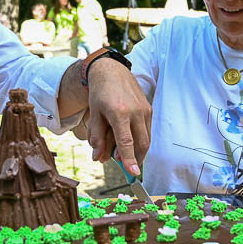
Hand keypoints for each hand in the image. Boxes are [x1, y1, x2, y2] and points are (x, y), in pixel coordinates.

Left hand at [83, 58, 150, 176]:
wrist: (112, 70)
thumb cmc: (100, 92)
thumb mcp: (94, 115)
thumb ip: (97, 138)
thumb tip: (98, 158)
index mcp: (119, 113)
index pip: (127, 142)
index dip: (129, 159)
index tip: (133, 173)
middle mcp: (135, 111)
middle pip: (141, 144)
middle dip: (136, 159)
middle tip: (127, 167)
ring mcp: (145, 109)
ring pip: (146, 139)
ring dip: (138, 151)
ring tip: (126, 154)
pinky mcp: (148, 108)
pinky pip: (147, 130)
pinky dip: (140, 140)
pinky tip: (131, 141)